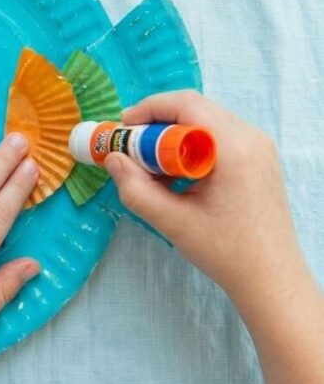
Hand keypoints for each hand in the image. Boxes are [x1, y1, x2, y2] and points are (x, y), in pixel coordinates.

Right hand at [104, 91, 307, 316]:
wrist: (271, 278)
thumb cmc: (225, 251)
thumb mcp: (172, 221)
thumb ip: (136, 189)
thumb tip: (112, 159)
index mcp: (233, 147)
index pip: (187, 105)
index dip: (149, 109)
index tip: (122, 128)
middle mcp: (251, 137)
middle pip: (197, 109)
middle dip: (158, 122)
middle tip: (131, 145)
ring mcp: (259, 146)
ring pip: (207, 121)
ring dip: (174, 135)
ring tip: (151, 164)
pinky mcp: (260, 158)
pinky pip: (219, 136)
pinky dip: (192, 146)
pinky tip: (176, 175)